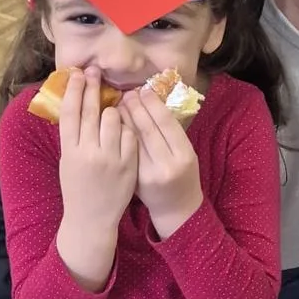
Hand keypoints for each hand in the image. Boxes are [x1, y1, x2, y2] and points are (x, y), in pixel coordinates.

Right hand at [56, 68, 137, 288]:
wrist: (91, 219)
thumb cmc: (77, 188)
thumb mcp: (68, 162)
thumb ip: (73, 136)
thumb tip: (77, 105)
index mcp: (69, 150)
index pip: (70, 112)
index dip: (74, 90)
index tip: (77, 73)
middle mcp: (88, 152)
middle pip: (91, 110)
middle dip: (93, 87)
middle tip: (95, 71)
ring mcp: (109, 158)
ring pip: (113, 119)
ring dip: (113, 110)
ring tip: (112, 109)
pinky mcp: (128, 164)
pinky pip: (130, 134)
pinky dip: (127, 128)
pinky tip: (125, 127)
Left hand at [121, 86, 202, 238]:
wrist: (175, 209)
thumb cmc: (182, 176)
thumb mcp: (185, 154)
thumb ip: (171, 132)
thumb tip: (150, 102)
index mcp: (184, 155)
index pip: (165, 123)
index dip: (153, 104)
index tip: (143, 90)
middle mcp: (166, 165)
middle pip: (147, 129)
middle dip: (135, 108)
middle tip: (126, 93)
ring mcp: (147, 174)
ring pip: (131, 140)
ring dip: (123, 119)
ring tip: (117, 105)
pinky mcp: (132, 180)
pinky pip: (122, 152)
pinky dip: (116, 136)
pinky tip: (112, 125)